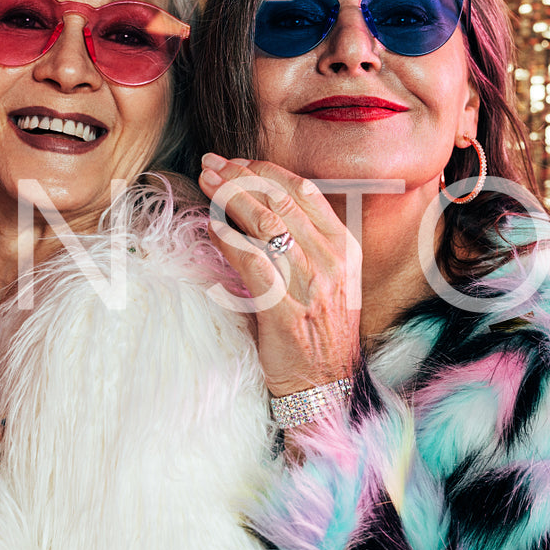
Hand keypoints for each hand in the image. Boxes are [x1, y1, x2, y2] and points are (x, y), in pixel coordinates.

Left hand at [199, 153, 360, 396]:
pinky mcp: (284, 309)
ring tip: (205, 184)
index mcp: (344, 248)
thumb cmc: (319, 332)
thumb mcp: (330, 279)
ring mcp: (310, 285)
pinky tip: (210, 226)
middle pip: (279, 200)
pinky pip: (250, 260)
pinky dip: (226, 237)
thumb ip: (307, 244)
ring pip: (264, 223)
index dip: (265, 170)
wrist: (325, 387)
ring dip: (229, 197)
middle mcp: (331, 261)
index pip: (304, 191)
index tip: (236, 162)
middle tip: (210, 165)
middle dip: (240, 176)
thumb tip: (263, 206)